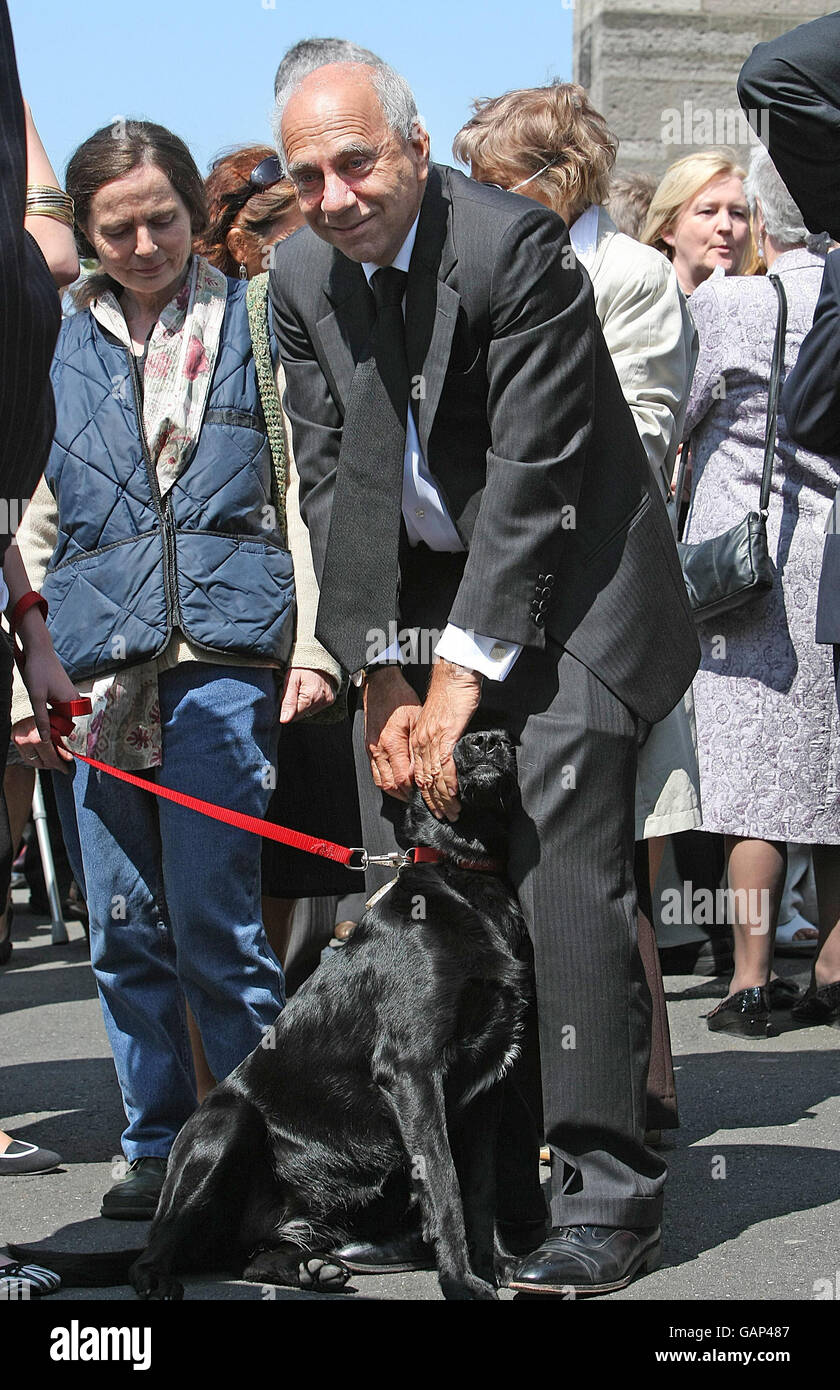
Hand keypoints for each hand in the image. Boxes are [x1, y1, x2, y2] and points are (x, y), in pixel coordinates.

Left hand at [14, 636, 79, 771]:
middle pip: (65, 720)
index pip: (66, 727)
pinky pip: (61, 705)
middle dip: (53, 724)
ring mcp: (70, 693)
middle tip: (38, 724)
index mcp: (71, 701)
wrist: (39, 650)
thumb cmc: (38, 671)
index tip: (43, 735)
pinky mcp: (65, 689)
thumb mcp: (37, 697)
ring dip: (51, 716)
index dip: (55, 732)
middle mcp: (74, 698)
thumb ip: (41, 718)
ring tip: (39, 710)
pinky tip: (42, 703)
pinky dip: (52, 708)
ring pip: (62, 713)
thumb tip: (45, 738)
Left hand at [279, 667, 336, 723]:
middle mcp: (322, 700)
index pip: (294, 716)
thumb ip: (288, 701)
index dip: (287, 709)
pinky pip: (317, 707)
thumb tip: (284, 719)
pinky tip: (309, 691)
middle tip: (294, 691)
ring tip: (302, 689)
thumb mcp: (291, 680)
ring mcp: (328, 700)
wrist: (318, 654)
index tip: (285, 698)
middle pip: (302, 714)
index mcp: (311, 696)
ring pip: (309, 712)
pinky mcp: (331, 699)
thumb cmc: (303, 664)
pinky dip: (311, 702)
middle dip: (295, 706)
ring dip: (303, 705)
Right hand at [363, 667, 421, 800]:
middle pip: (391, 785)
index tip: (427, 792)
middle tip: (421, 799)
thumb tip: (424, 767)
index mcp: (392, 743)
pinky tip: (397, 783)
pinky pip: (375, 773)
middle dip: (406, 796)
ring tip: (410, 795)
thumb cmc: (401, 699)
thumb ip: (418, 745)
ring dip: (395, 792)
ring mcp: (371, 750)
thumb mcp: (417, 719)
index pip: (403, 778)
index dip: (415, 789)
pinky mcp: (368, 748)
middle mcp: (378, 750)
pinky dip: (386, 782)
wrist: (381, 685)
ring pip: (381, 782)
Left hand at [410, 660, 482, 820]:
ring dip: (444, 798)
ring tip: (453, 812)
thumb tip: (448, 756)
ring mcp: (431, 739)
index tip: (436, 807)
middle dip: (434, 802)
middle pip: (424, 780)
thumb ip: (440, 739)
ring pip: (433, 777)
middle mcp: (421, 742)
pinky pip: (445, 766)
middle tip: (445, 816)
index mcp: (418, 739)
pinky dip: (450, 783)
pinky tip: (455, 795)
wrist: (454, 676)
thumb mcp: (439, 721)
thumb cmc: (450, 695)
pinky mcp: (445, 735)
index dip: (426, 794)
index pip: (418, 773)